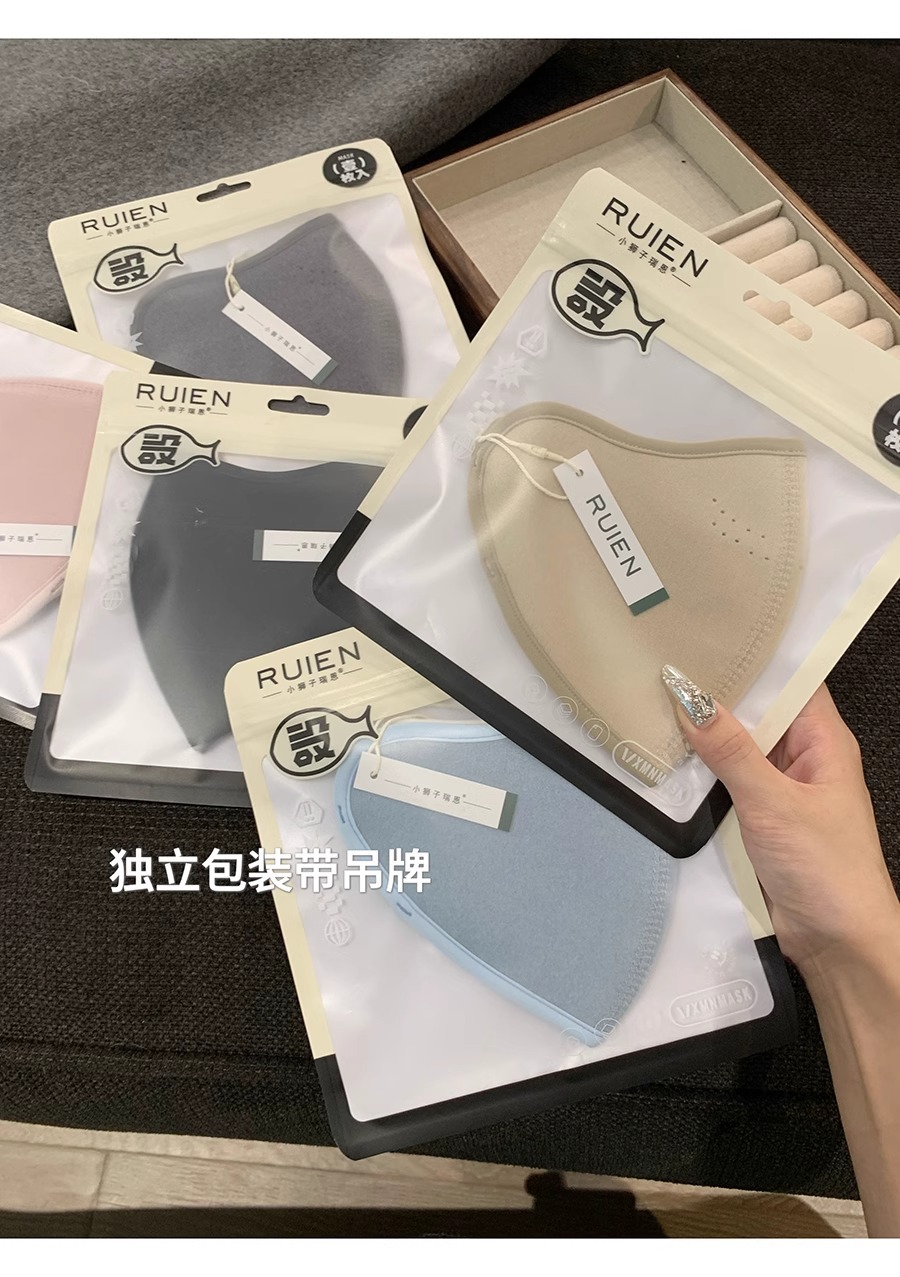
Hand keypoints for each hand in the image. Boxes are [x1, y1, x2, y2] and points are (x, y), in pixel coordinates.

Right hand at [661, 666, 899, 975]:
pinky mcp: (760, 820)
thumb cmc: (826, 870)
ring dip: (704, 739)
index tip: (707, 635)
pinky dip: (701, 775)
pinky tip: (667, 759)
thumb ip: (730, 751)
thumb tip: (690, 698)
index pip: (790, 680)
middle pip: (757, 713)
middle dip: (717, 696)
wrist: (839, 945)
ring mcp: (781, 790)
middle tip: (664, 666)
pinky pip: (726, 785)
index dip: (753, 657)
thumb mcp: (772, 803)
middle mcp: (804, 759)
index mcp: (824, 742)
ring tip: (654, 704)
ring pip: (737, 750)